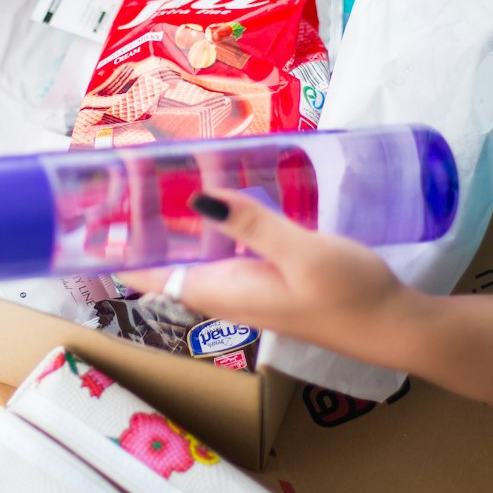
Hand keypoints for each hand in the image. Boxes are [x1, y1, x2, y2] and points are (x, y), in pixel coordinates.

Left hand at [126, 191, 424, 365]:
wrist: (397, 327)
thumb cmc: (351, 295)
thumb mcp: (302, 252)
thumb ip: (252, 224)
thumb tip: (196, 197)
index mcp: (221, 290)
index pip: (148, 270)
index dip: (116, 243)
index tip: (95, 204)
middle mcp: (224, 291)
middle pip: (166, 254)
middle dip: (143, 215)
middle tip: (128, 164)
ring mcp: (246, 285)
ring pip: (196, 247)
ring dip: (179, 213)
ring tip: (163, 166)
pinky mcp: (267, 277)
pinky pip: (225, 246)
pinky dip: (213, 218)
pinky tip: (223, 188)